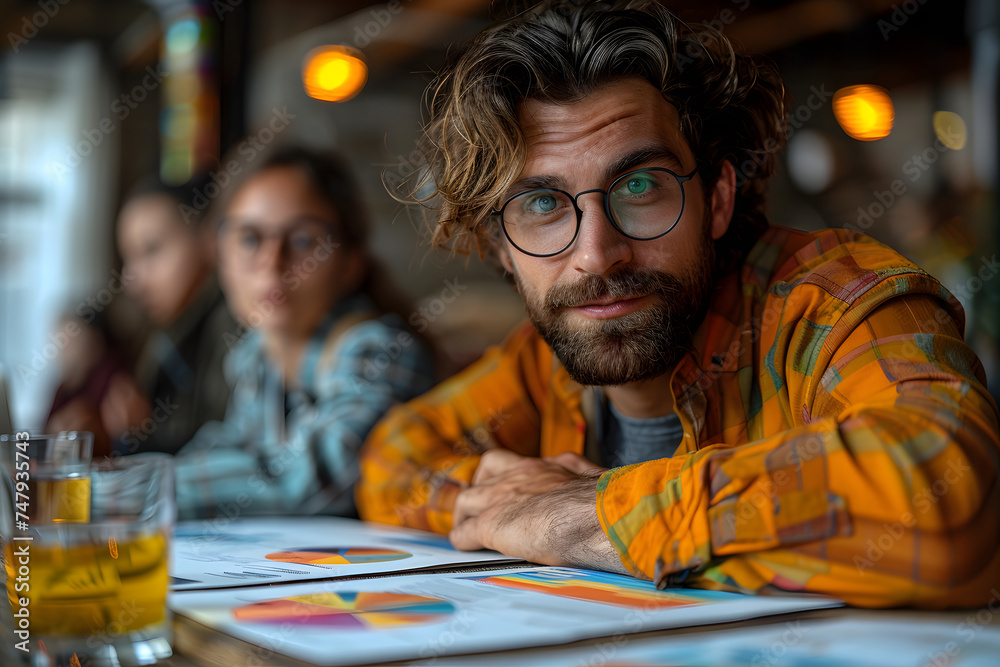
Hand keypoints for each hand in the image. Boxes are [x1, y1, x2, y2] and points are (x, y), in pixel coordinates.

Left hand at [449, 450, 625, 573]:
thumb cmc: (607, 505)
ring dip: (465, 512)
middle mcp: (523, 474)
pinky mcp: (491, 523)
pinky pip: (464, 531)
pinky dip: (462, 539)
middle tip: (485, 499)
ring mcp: (502, 497)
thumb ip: (594, 483)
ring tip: (468, 526)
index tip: (518, 488)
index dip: (516, 476)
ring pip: (467, 497)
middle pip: (491, 466)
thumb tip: (605, 484)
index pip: (527, 464)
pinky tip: (466, 546)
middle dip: (484, 481)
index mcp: (552, 467)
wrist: (595, 515)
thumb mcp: (602, 485)